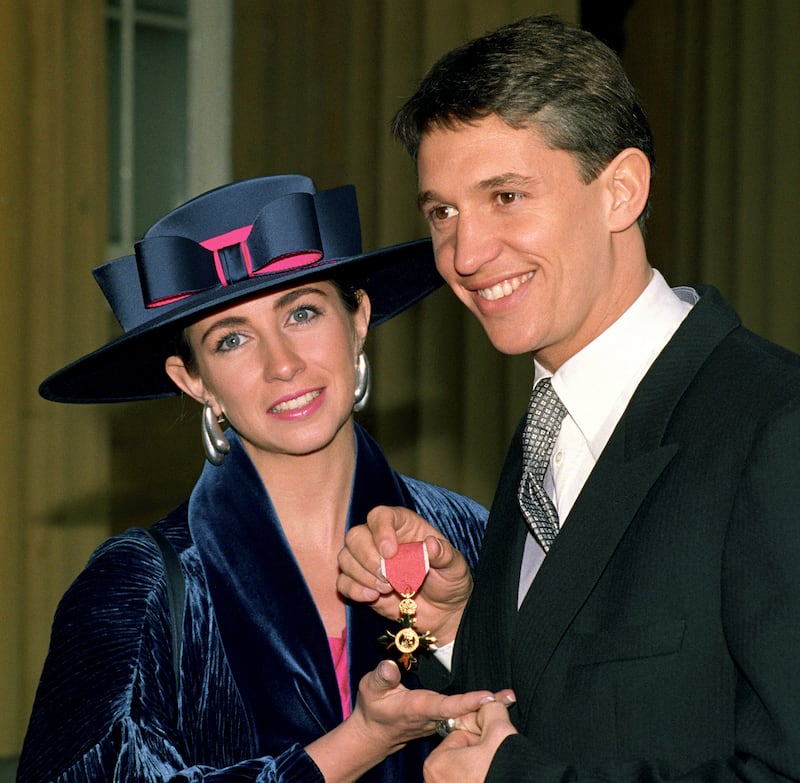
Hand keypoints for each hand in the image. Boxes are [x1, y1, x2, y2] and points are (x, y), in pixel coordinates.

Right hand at [306, 660, 509, 782]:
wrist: (374, 734)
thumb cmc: (373, 707)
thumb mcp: (370, 688)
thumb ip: (382, 677)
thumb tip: (390, 666)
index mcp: (419, 708)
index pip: (447, 706)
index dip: (467, 702)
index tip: (488, 697)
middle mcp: (432, 718)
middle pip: (464, 714)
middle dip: (487, 707)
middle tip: (511, 698)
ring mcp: (437, 722)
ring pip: (465, 717)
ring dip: (487, 709)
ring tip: (509, 698)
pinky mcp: (439, 722)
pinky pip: (462, 718)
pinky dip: (477, 711)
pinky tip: (493, 704)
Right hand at [337, 505, 472, 642]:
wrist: (444, 612)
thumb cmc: (449, 581)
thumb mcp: (454, 566)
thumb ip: (444, 554)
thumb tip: (431, 544)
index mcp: (403, 526)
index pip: (380, 516)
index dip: (381, 530)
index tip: (390, 552)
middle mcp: (380, 539)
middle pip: (356, 536)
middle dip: (367, 557)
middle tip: (388, 577)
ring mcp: (368, 562)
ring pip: (346, 558)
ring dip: (362, 575)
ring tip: (386, 589)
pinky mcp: (361, 584)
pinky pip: (343, 582)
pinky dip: (354, 589)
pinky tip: (374, 597)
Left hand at [423, 700, 517, 782]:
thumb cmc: (503, 773)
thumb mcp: (499, 731)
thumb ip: (491, 709)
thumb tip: (491, 704)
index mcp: (435, 763)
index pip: (461, 736)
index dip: (481, 738)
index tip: (491, 749)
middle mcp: (433, 782)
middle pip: (462, 755)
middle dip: (480, 756)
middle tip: (495, 764)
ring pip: (466, 771)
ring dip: (481, 769)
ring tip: (496, 774)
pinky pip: (468, 781)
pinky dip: (480, 779)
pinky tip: (495, 778)